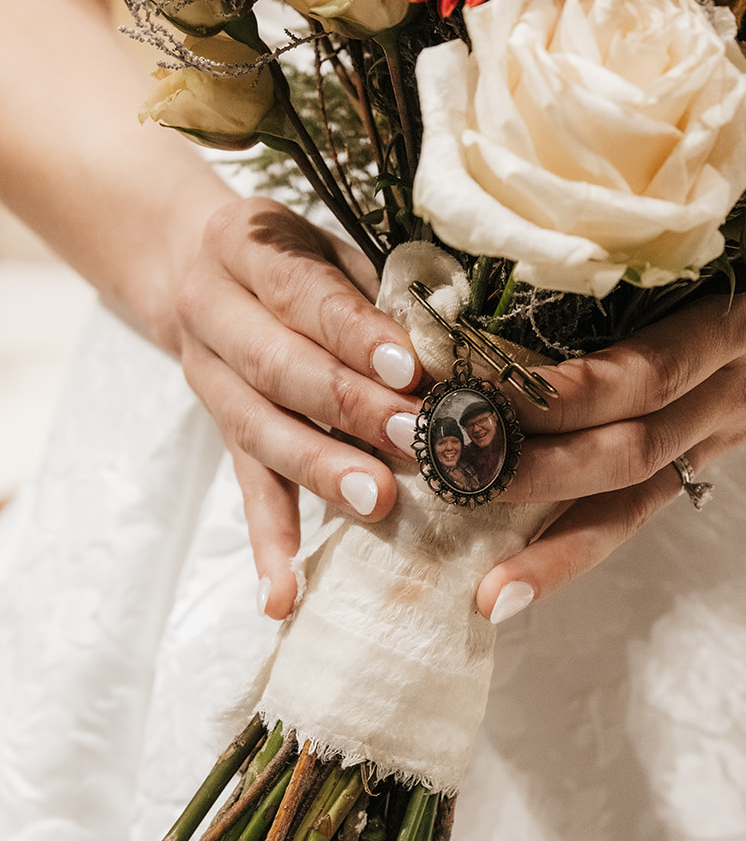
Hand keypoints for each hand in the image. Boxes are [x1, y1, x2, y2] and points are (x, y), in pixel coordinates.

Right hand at [177, 195, 422, 619]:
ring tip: (376, 501)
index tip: (408, 367)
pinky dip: (267, 546)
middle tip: (414, 439)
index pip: (302, 293)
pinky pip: (246, 491)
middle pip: (278, 368)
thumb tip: (455, 336)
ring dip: (320, 470)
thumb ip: (377, 285)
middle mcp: (214, 315)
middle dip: (349, 408)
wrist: (194, 262)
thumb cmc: (298, 255)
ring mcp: (210, 380)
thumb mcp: (332, 242)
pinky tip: (281, 598)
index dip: (354, 332)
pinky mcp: (223, 436)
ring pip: (260, 432)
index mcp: (243, 245)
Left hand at [475, 217, 745, 621]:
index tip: (491, 388)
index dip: (577, 390)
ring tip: (490, 589)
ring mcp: (723, 429)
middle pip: (632, 448)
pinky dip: (584, 545)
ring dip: (558, 540)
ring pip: (639, 498)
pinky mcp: (716, 450)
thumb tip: (571, 191)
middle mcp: (732, 391)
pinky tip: (521, 585)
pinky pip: (648, 506)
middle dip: (537, 467)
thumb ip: (688, 221)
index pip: (654, 371)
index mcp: (744, 324)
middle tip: (444, 469)